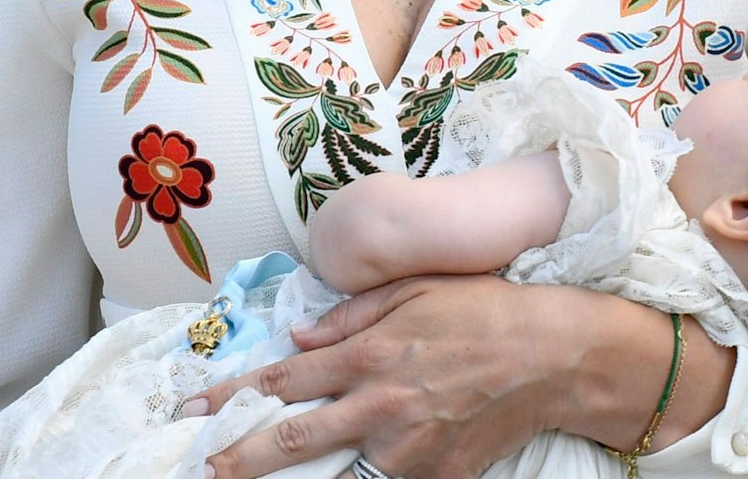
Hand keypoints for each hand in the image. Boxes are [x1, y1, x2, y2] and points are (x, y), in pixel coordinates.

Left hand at [187, 273, 566, 478]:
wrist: (555, 356)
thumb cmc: (487, 311)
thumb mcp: (419, 288)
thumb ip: (353, 313)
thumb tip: (300, 340)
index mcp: (372, 353)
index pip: (285, 381)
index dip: (232, 397)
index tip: (192, 412)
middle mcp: (380, 405)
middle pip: (291, 441)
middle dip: (236, 459)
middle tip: (198, 469)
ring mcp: (408, 450)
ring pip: (334, 476)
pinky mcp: (437, 478)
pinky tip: (345, 474)